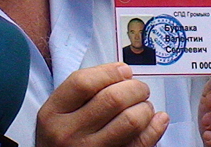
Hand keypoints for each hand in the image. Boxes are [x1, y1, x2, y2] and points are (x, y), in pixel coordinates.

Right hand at [35, 62, 168, 146]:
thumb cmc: (63, 136)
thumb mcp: (59, 112)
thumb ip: (84, 91)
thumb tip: (123, 74)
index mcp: (53, 114)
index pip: (83, 83)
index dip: (110, 72)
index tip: (123, 71)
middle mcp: (69, 134)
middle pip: (112, 99)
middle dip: (135, 88)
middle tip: (139, 89)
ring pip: (131, 121)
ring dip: (145, 108)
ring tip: (143, 107)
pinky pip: (141, 143)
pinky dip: (155, 128)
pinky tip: (156, 120)